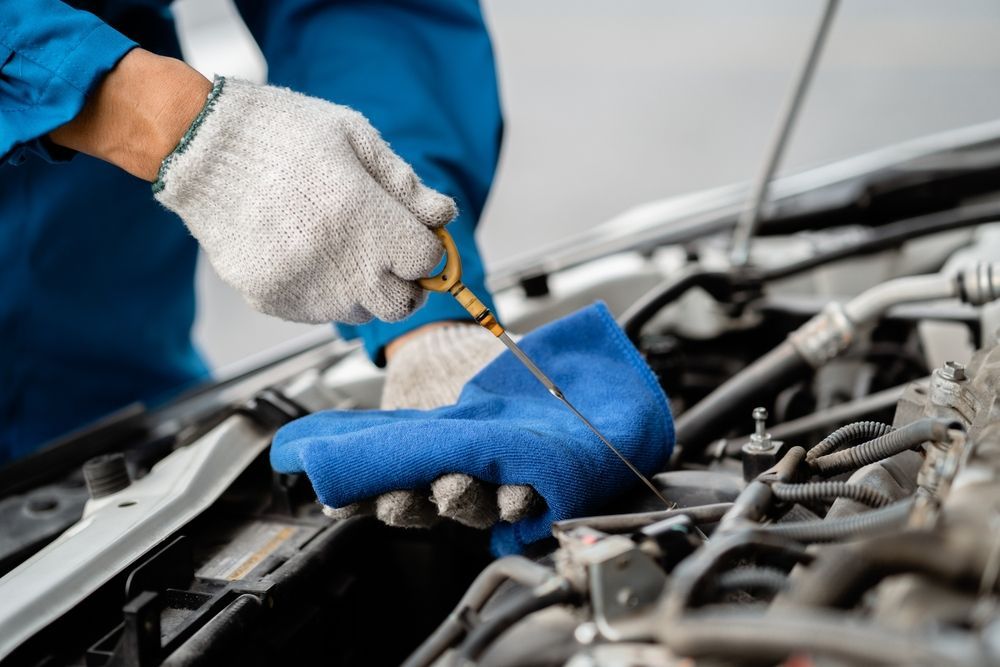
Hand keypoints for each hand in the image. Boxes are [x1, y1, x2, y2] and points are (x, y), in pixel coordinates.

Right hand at [52, 51, 454, 324]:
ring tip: (342, 248)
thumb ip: (405, 185)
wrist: (200, 146)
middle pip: (401, 304)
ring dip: (365, 288)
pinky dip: (324, 292)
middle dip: (406, 282)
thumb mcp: (356, 138)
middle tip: (392, 257)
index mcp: (366, 218)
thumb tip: (442, 217)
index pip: (426, 261)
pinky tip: (307, 253)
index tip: (415, 235)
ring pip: (360, 313)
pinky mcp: (271, 300)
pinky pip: (317, 312)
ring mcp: (303, 287)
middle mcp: (339, 263)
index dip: (427, 247)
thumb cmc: (281, 133)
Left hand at [271, 303, 675, 554]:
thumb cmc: (492, 363)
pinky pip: (374, 493)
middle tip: (453, 488)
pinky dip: (356, 496)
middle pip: (472, 509)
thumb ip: (546, 386)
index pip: (524, 501)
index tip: (519, 497)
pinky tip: (341, 495)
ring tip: (393, 497)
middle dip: (463, 500)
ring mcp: (431, 480)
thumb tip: (590, 386)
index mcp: (515, 468)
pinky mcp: (392, 471)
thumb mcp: (521, 373)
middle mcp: (476, 484)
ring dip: (408, 505)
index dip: (521, 504)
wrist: (444, 346)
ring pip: (424, 507)